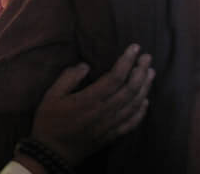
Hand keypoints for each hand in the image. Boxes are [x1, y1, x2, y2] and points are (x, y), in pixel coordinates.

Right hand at [28, 44, 154, 165]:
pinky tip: (145, 101)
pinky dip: (142, 111)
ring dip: (145, 87)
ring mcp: (110, 125)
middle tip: (147, 57)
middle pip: (129, 89)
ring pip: (134, 104)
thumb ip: (68, 78)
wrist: (52, 152)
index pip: (115, 77)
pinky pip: (132, 123)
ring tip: (151, 73)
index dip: (126, 62)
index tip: (134, 48)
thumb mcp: (51, 95)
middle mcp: (104, 112)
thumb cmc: (49, 121)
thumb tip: (85, 65)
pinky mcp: (111, 135)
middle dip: (140, 71)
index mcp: (89, 100)